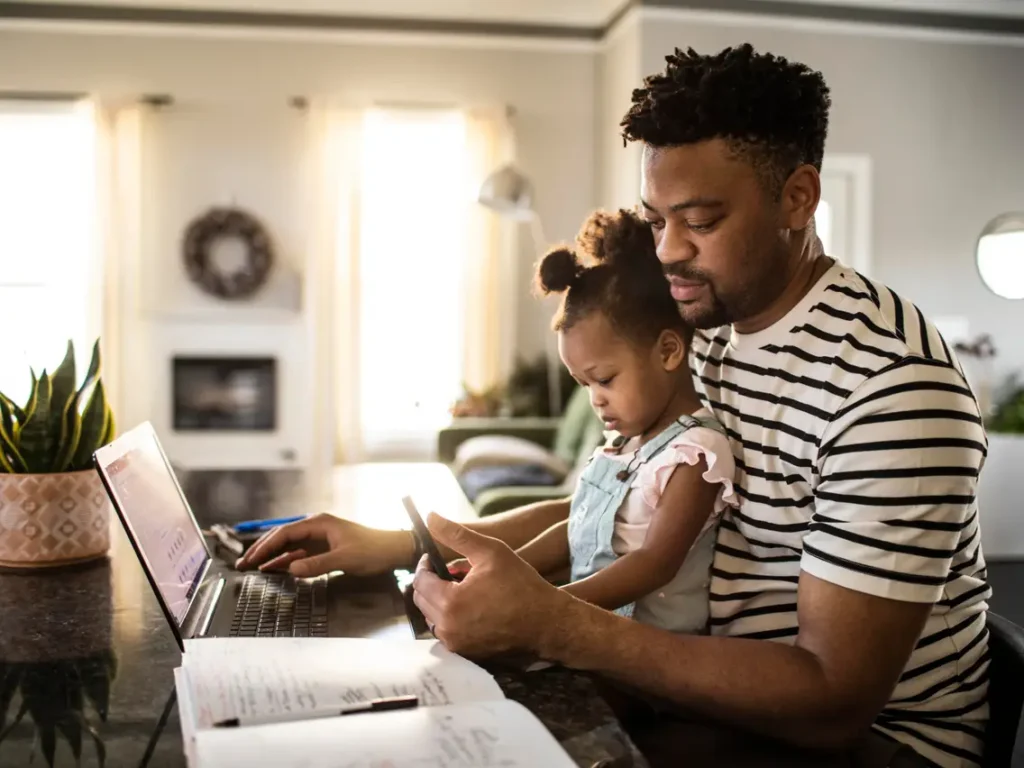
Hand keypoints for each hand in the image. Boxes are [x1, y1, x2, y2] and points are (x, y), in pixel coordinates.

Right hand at [235, 513, 411, 577]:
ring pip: (289, 546)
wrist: (393, 550)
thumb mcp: (345, 558)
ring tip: (252, 567)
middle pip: (282, 537)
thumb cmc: (373, 550)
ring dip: (271, 556)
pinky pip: (299, 554)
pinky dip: (285, 561)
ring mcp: (319, 538)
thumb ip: (318, 564)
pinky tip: (273, 568)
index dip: (266, 546)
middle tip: (243, 564)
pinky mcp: (323, 548)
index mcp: (319, 523)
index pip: (285, 533)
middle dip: (262, 550)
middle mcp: (316, 527)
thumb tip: (292, 569)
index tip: (251, 559)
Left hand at [412, 513, 567, 656]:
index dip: (424, 565)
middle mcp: (447, 628)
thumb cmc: (521, 585)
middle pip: (422, 600)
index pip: (419, 581)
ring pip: (432, 617)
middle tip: (454, 571)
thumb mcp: (491, 552)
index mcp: (450, 602)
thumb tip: (430, 516)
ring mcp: (456, 644)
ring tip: (466, 588)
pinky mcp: (466, 653)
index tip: (433, 557)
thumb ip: (457, 534)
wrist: (547, 623)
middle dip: (432, 583)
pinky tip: (473, 606)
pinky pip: (446, 631)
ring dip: (440, 600)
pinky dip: (451, 617)